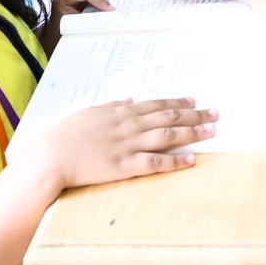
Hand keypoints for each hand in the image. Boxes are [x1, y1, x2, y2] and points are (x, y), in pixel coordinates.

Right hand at [34, 97, 218, 189]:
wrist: (50, 157)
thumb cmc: (65, 136)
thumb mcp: (88, 113)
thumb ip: (111, 105)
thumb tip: (127, 98)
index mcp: (120, 112)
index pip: (156, 105)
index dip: (177, 103)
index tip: (195, 101)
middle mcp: (129, 126)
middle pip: (168, 118)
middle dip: (194, 115)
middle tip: (215, 113)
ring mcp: (128, 145)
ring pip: (167, 137)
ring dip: (192, 134)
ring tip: (212, 132)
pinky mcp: (125, 166)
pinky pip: (155, 162)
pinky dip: (175, 161)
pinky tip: (191, 160)